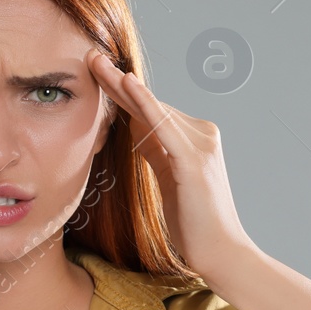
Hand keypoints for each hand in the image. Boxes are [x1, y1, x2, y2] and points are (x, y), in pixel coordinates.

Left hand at [87, 50, 252, 278]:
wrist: (220, 252)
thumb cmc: (194, 222)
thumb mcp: (169, 178)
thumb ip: (155, 150)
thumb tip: (134, 126)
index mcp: (195, 138)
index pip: (152, 110)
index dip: (123, 91)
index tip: (98, 71)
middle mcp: (201, 133)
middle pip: (150, 104)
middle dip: (118, 82)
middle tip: (90, 57)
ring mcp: (200, 144)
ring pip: (152, 109)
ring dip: (122, 85)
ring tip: (96, 64)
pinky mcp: (193, 159)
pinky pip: (162, 124)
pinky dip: (143, 103)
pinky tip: (126, 83)